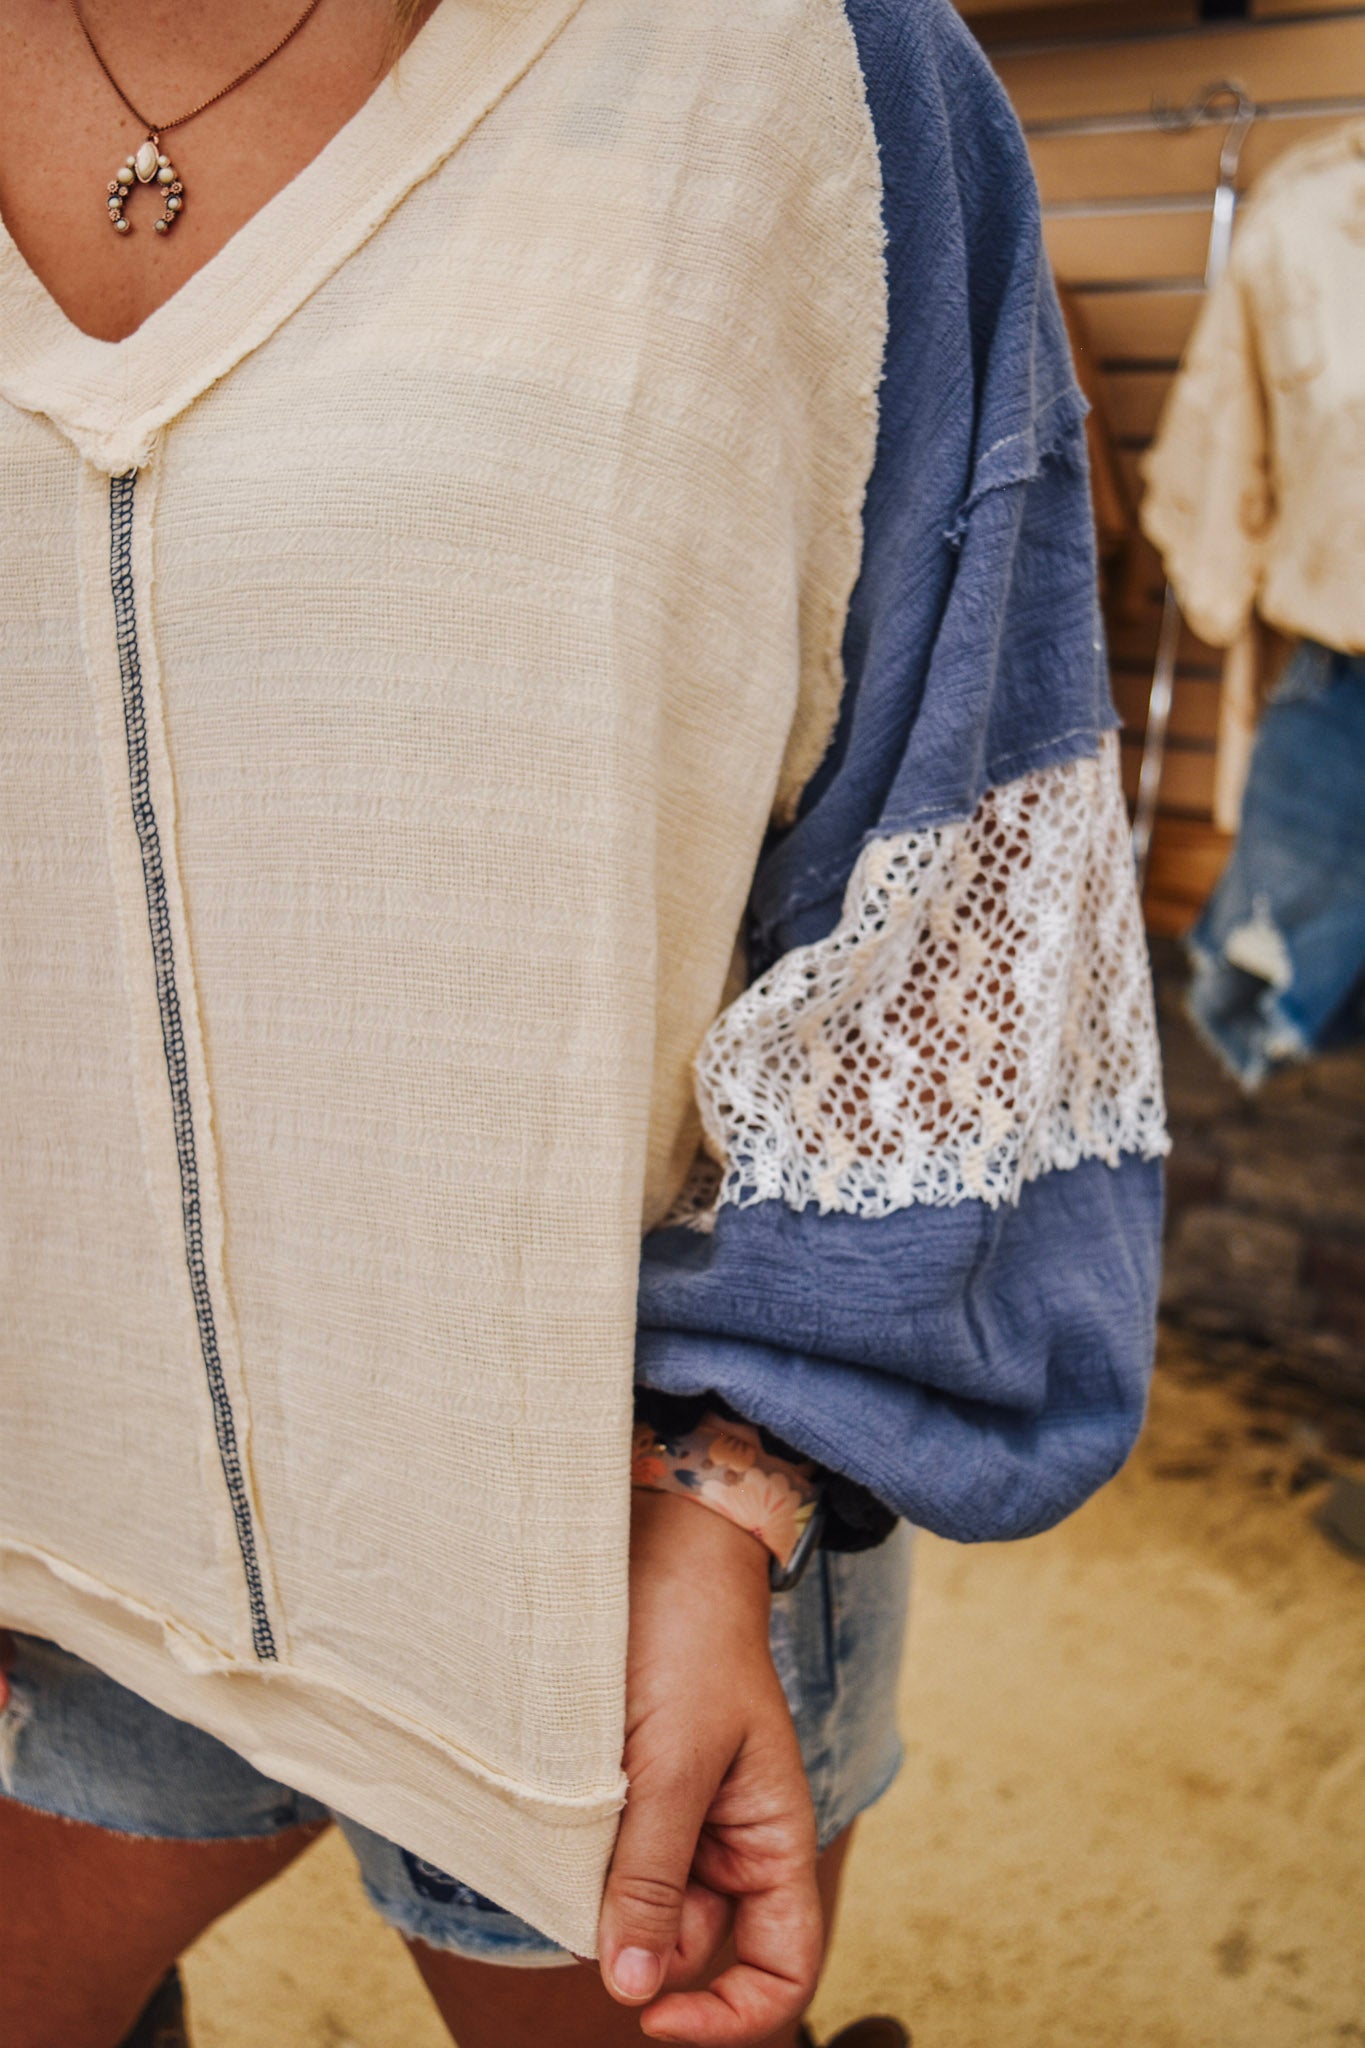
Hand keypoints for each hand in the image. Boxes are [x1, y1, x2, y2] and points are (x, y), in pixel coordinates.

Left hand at [596, 1487, 821, 2044]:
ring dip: (595, 1882)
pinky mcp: (625, 1789)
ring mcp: (674, 1815)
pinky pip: (600, 1853)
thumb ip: (654, 1876)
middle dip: (634, 1931)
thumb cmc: (689, 1638)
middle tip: (585, 1870)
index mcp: (773, 1837)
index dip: (731, 2016)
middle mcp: (727, 1840)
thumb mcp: (676, 1761)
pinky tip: (557, 1798)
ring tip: (578, 1803)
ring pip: (632, 1900)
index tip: (654, 2015)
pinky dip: (573, 1848)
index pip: (782, 1970)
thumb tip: (633, 1993)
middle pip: (688, 1944)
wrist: (657, 1542)